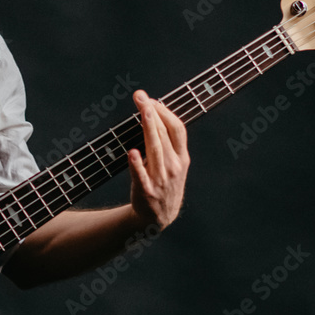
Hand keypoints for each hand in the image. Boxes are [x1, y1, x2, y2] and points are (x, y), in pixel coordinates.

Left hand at [127, 90, 189, 230]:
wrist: (158, 218)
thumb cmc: (164, 184)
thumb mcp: (175, 164)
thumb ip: (169, 142)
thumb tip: (155, 113)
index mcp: (181, 157)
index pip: (177, 129)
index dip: (165, 112)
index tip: (151, 99)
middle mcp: (173, 166)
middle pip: (164, 134)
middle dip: (152, 113)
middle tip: (141, 97)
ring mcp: (161, 179)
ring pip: (155, 149)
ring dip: (149, 129)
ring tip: (143, 112)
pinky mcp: (146, 190)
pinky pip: (141, 175)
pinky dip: (137, 164)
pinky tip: (132, 152)